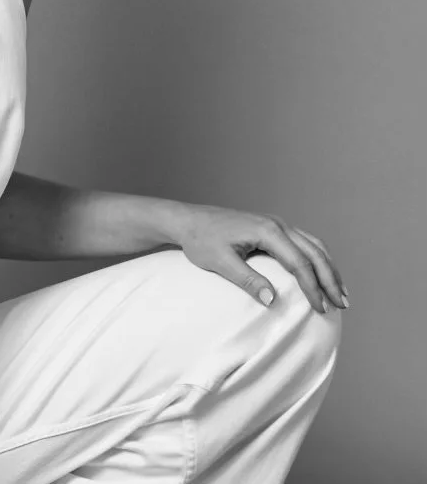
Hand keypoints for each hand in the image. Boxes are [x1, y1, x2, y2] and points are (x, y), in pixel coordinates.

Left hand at [174, 203, 349, 313]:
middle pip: (314, 252)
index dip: (313, 288)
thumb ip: (247, 280)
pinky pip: (303, 241)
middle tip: (342, 305)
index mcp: (266, 230)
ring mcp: (275, 223)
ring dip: (328, 268)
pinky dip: (317, 258)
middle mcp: (276, 223)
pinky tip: (321, 273)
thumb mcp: (220, 262)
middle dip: (330, 279)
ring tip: (340, 292)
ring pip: (313, 245)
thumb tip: (273, 300)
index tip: (322, 310)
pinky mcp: (271, 227)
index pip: (299, 262)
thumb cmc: (201, 241)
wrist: (187, 220)